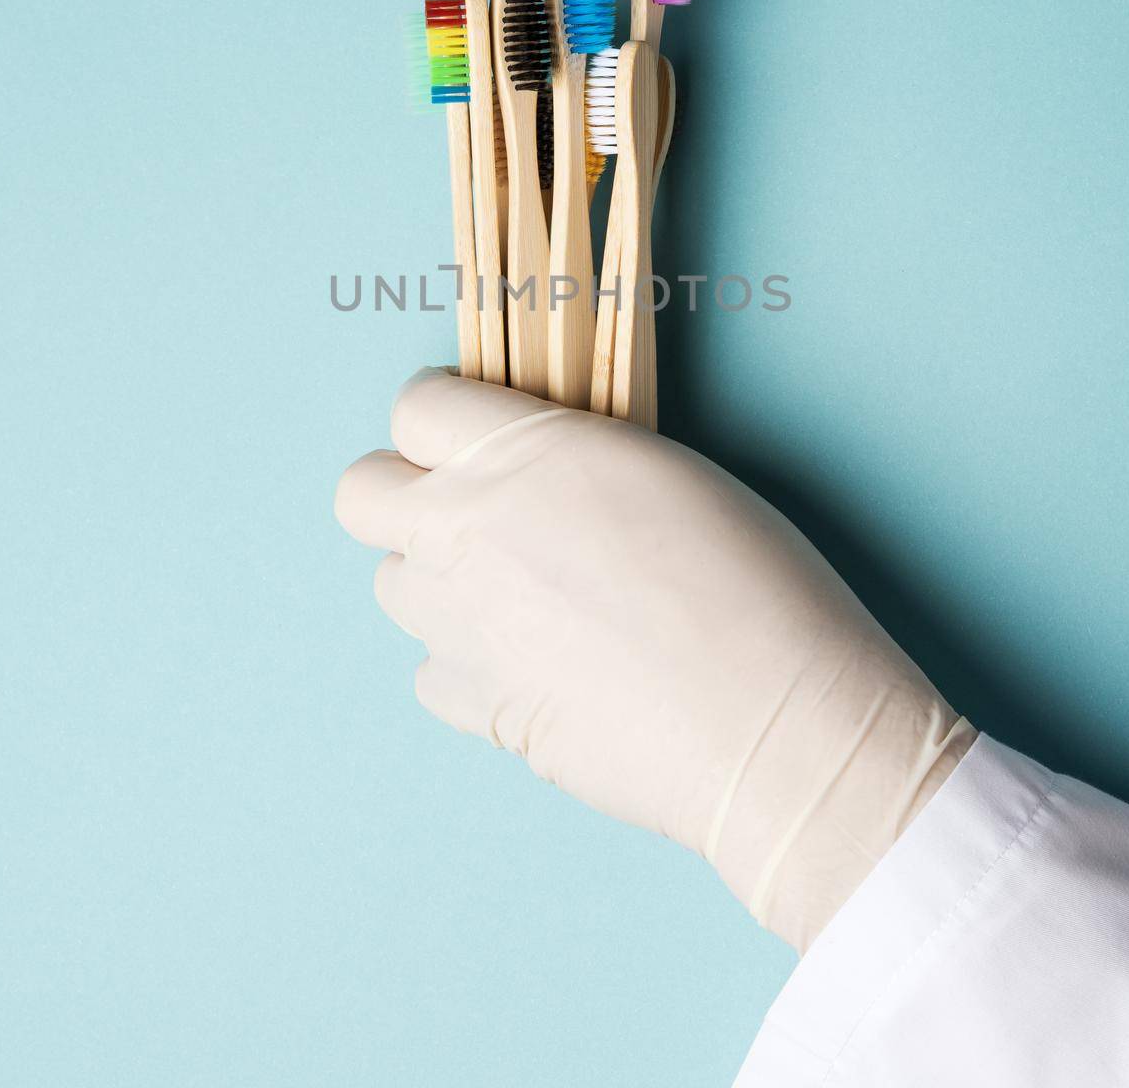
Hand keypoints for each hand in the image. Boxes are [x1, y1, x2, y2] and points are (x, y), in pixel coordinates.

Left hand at [336, 368, 974, 950]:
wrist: (769, 723)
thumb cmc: (750, 583)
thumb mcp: (660, 470)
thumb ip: (563, 459)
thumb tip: (528, 471)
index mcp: (520, 453)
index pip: (416, 405)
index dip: (445, 419)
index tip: (478, 438)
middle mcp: (466, 530)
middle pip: (360, 492)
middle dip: (401, 494)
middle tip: (469, 510)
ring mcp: (456, 623)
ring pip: (390, 583)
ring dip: (437, 580)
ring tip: (517, 596)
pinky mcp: (470, 706)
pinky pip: (430, 669)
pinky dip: (467, 663)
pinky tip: (534, 664)